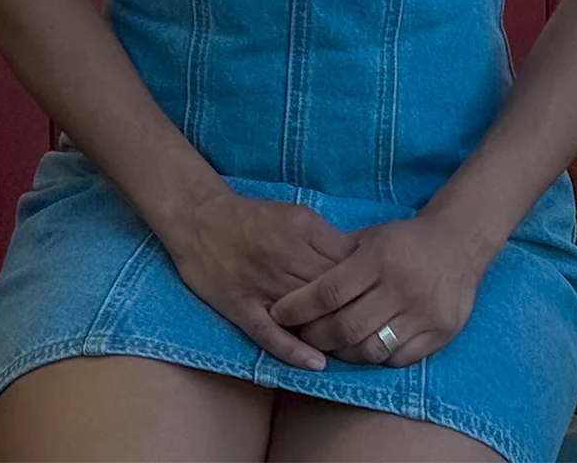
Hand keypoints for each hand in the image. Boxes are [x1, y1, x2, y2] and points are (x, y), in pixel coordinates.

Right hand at [163, 189, 359, 370]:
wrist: (199, 217)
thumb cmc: (252, 216)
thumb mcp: (295, 213)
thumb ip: (325, 237)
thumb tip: (358, 262)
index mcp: (302, 228)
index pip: (346, 261)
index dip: (364, 282)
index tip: (377, 295)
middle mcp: (285, 256)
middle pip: (330, 290)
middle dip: (352, 309)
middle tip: (370, 327)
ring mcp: (262, 284)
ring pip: (305, 314)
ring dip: (329, 332)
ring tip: (352, 347)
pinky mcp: (241, 307)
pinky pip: (270, 334)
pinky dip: (294, 350)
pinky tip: (316, 363)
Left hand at [266, 211, 485, 365]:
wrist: (459, 244)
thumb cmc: (406, 239)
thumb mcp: (371, 237)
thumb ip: (339, 257)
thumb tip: (298, 277)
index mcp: (379, 258)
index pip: (329, 291)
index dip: (300, 307)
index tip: (278, 314)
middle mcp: (400, 287)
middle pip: (347, 326)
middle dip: (316, 336)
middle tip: (301, 336)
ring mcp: (422, 314)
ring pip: (371, 349)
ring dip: (343, 353)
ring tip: (330, 347)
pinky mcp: (439, 334)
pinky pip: (398, 358)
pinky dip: (375, 358)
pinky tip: (363, 350)